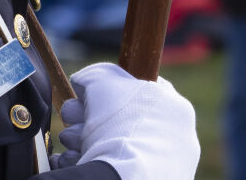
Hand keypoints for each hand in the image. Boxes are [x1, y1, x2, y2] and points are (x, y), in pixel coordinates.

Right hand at [50, 63, 198, 177]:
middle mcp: (174, 140)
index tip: (86, 96)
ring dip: (84, 140)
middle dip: (89, 118)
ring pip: (113, 146)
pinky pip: (112, 167)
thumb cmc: (119, 123)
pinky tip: (72, 160)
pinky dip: (89, 162)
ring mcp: (162, 167)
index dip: (108, 89)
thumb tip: (83, 82)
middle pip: (121, 120)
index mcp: (175, 109)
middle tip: (70, 119)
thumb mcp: (103, 79)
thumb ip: (95, 75)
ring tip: (70, 142)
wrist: (123, 179)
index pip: (140, 90)